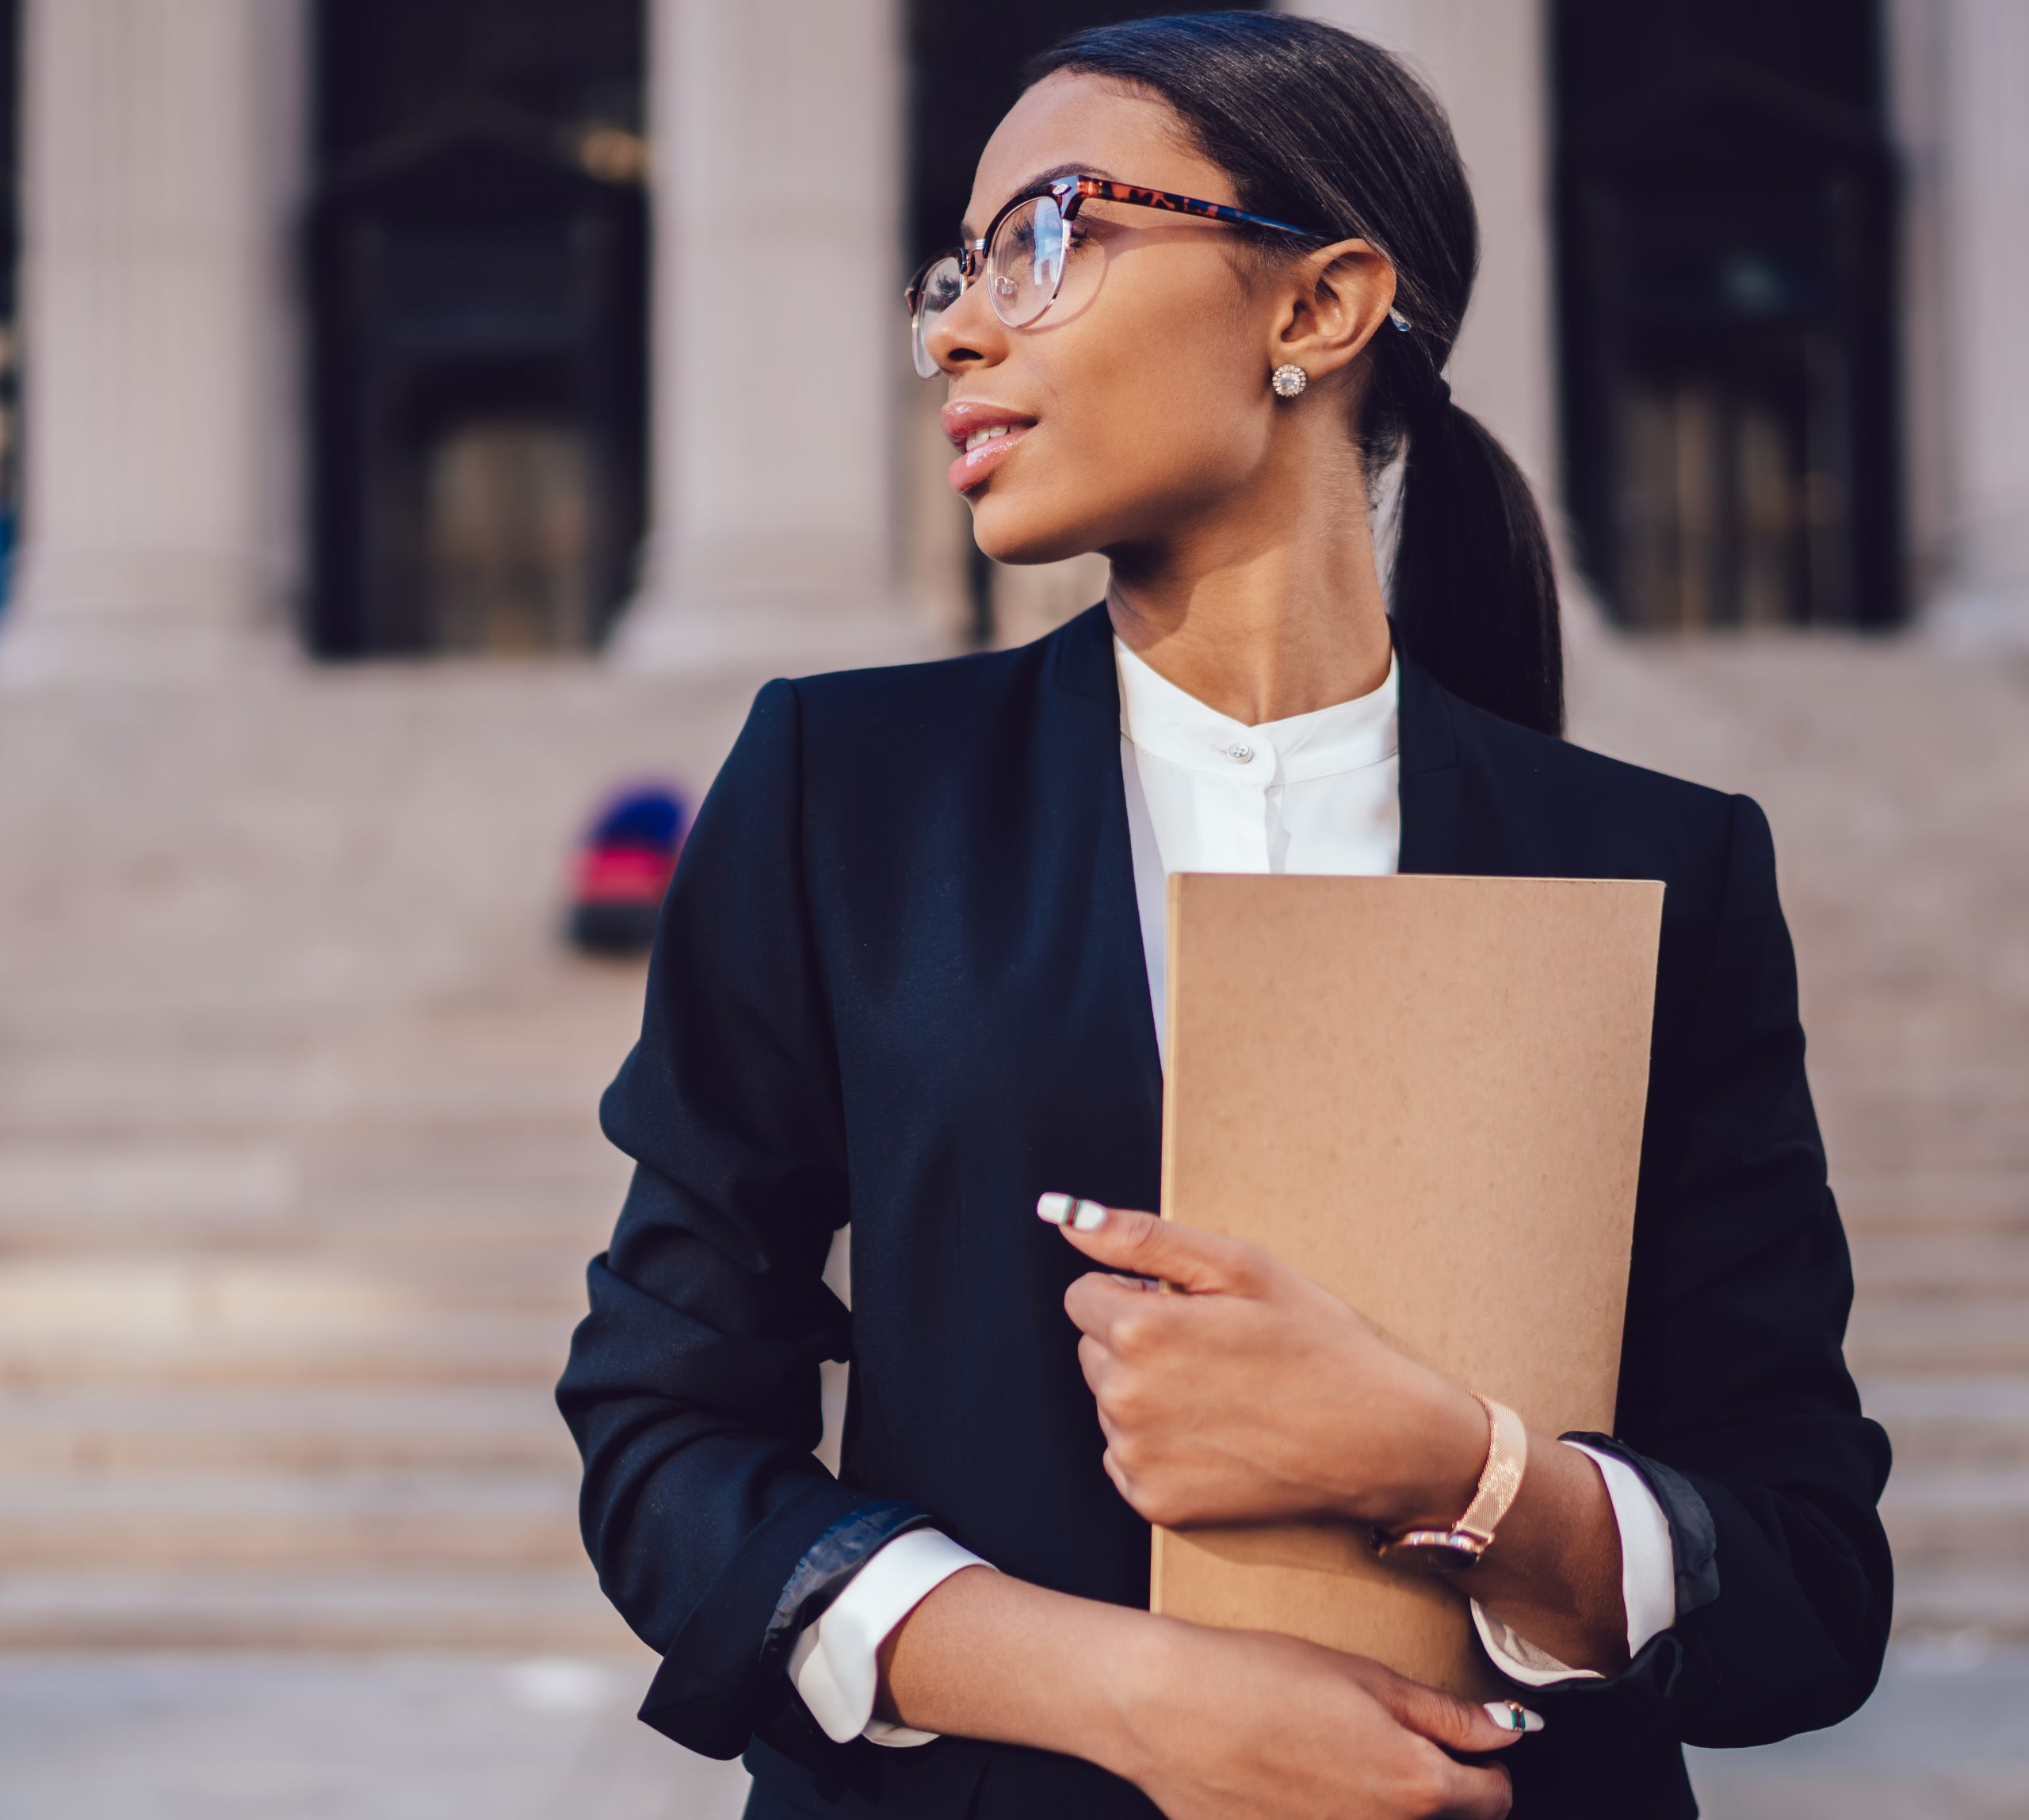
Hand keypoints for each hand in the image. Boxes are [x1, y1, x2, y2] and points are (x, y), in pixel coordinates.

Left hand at [1043, 1195, 1486, 1531]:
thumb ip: (1141, 1238)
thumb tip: (1064, 1216)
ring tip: (1224, 1393)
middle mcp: (1124, 1398)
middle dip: (1136, 1343)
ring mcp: (1137, 1457)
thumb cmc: (1317, 1341)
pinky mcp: (1154, 1503)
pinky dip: (1159, 1445)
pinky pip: (1126, 1457)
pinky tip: (1218, 1436)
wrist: (1379, 1440)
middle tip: (1214, 1350)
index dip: (1136, 1294)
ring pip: (1110, 1404)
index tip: (1190, 1309)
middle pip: (1093, 1351)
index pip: (1084, 1296)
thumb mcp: (1239, 1267)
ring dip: (1147, 1393)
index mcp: (1139, 1330)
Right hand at [1115, 1619, 1528, 1819]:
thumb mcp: (1366, 1677)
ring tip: (1336, 1758)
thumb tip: (1510, 1730)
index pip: (1493, 1798)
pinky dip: (1332, 1810)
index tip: (1462, 1743)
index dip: (1484, 1763)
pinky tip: (1297, 1781)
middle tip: (1390, 1742)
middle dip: (1435, 1788)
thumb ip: (1446, 1714)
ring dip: (1381, 1804)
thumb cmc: (1261, 1677)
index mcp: (1416, 1787)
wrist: (1169, 1709)